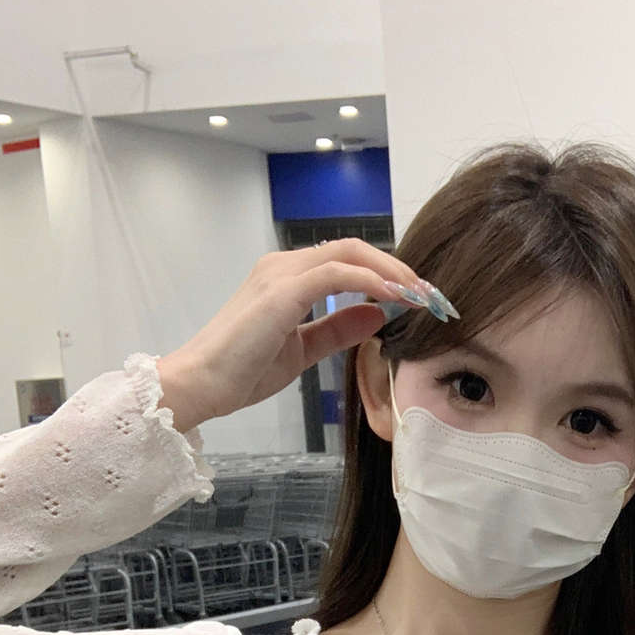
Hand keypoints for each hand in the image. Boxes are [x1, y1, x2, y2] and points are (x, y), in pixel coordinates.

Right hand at [156, 238, 434, 429]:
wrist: (200, 385)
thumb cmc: (241, 372)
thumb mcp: (302, 351)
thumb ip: (337, 330)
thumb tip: (378, 314)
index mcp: (286, 277)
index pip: (348, 261)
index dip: (389, 274)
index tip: (421, 299)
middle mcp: (283, 265)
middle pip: (355, 249)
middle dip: (400, 269)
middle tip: (434, 296)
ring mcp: (280, 273)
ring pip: (350, 253)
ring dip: (393, 272)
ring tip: (424, 297)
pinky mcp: (280, 291)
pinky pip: (337, 273)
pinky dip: (372, 281)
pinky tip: (396, 299)